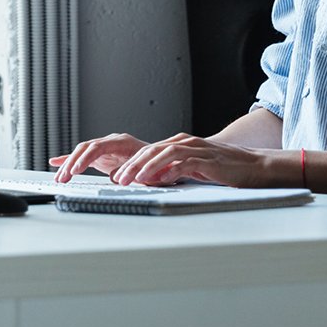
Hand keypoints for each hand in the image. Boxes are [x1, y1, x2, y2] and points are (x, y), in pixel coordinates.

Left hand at [51, 133, 295, 187]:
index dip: (101, 158)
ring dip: (134, 168)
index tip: (72, 166)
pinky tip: (148, 179)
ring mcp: (189, 147)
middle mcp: (175, 142)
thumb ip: (165, 176)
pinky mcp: (202, 157)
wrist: (255, 169)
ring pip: (154, 153)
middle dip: (110, 162)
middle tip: (91, 174)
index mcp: (169, 147)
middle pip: (136, 149)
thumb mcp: (186, 176)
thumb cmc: (224, 174)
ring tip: (119, 181)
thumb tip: (142, 184)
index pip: (130, 151)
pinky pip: (176, 161)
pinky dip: (160, 169)